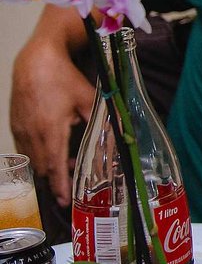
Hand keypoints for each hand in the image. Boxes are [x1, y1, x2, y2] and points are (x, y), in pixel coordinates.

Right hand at [11, 35, 96, 205]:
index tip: (64, 201)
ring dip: (47, 167)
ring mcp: (21, 130)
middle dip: (56, 179)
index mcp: (51, 131)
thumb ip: (104, 119)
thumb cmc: (63, 79)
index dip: (60, 186)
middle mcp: (32, 134)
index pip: (55, 167)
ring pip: (32, 159)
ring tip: (65, 164)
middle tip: (71, 184)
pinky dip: (37, 155)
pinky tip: (51, 150)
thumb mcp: (88, 99)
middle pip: (43, 167)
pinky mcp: (15, 125)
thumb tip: (124, 133)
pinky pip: (24, 148)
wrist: (35, 62)